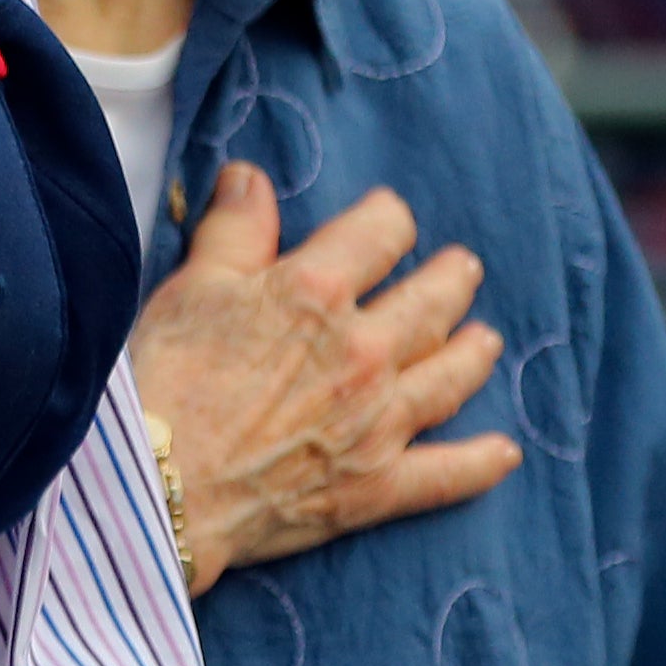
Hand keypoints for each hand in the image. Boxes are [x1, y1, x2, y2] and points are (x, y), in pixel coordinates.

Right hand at [130, 165, 519, 591]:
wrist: (161, 484)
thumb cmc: (164, 379)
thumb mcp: (193, 285)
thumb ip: (234, 229)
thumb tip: (252, 178)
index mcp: (316, 293)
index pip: (379, 234)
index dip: (386, 219)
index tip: (386, 218)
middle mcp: (363, 352)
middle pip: (429, 304)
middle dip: (449, 280)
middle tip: (464, 268)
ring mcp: (377, 422)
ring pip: (447, 378)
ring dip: (472, 355)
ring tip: (487, 339)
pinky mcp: (374, 487)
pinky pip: (445, 474)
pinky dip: (478, 464)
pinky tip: (504, 454)